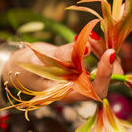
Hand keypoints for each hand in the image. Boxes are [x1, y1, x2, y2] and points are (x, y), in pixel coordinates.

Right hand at [2, 40, 122, 101]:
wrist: (22, 65)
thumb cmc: (26, 67)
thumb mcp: (40, 60)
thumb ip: (62, 56)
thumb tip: (86, 49)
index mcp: (69, 94)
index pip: (96, 90)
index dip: (106, 74)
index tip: (109, 53)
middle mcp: (80, 90)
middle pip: (108, 81)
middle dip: (107, 59)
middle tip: (93, 38)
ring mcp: (85, 80)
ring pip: (108, 69)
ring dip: (102, 50)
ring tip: (89, 36)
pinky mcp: (87, 70)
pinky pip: (102, 60)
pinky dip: (99, 48)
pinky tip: (89, 38)